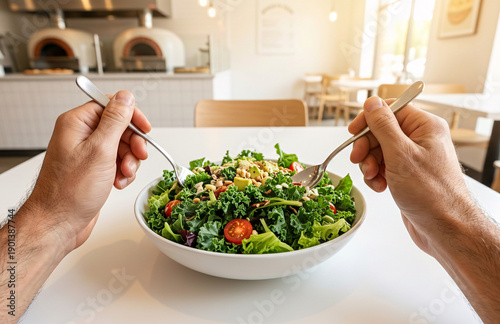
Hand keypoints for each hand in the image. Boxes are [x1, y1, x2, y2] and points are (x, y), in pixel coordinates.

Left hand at [24, 91, 150, 251]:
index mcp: (77, 123)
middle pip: (119, 127)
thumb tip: (125, 97)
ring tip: (124, 175)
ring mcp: (87, 153)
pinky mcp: (93, 169)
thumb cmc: (70, 191)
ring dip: (129, 161)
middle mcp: (80, 135)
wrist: (59, 223)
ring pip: (121, 146)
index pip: (110, 105)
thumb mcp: (100, 150)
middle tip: (138, 157)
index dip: (130, 116)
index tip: (145, 129)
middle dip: (132, 144)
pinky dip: (123, 172)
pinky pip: (117, 162)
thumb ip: (115, 121)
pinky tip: (118, 183)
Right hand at [348, 97, 475, 253]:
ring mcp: (414, 158)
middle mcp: (421, 139)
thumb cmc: (432, 194)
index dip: (369, 119)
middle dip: (367, 147)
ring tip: (373, 177)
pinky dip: (376, 176)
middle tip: (359, 159)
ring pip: (380, 150)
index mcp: (425, 127)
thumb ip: (383, 126)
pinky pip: (384, 167)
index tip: (353, 131)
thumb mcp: (400, 155)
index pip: (391, 109)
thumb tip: (372, 103)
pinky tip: (379, 186)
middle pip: (381, 131)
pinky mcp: (408, 175)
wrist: (445, 229)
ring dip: (370, 164)